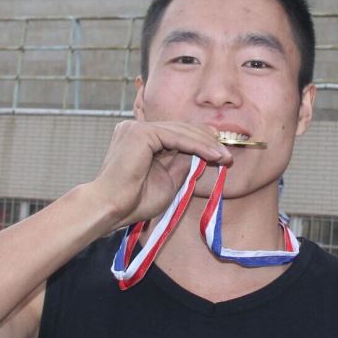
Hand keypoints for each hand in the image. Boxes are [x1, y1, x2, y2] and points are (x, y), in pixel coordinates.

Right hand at [88, 121, 230, 230]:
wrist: (110, 209)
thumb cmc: (134, 201)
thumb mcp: (168, 180)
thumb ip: (183, 164)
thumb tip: (204, 153)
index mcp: (138, 139)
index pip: (175, 134)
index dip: (199, 142)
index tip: (220, 155)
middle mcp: (135, 129)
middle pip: (179, 130)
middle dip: (206, 142)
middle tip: (227, 155)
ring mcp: (136, 128)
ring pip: (180, 131)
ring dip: (206, 144)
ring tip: (224, 157)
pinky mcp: (141, 133)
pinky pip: (176, 137)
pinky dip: (197, 146)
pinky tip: (213, 155)